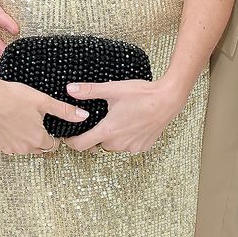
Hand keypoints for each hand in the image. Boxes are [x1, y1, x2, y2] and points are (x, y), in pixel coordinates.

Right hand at [0, 66, 87, 154]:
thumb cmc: (13, 96)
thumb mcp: (43, 101)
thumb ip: (64, 111)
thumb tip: (83, 116)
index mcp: (38, 138)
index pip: (52, 145)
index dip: (53, 137)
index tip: (49, 127)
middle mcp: (24, 148)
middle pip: (38, 148)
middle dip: (39, 138)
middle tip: (34, 121)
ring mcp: (9, 148)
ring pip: (22, 148)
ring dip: (24, 139)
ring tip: (20, 120)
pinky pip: (7, 146)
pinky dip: (9, 138)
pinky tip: (7, 124)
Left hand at [65, 77, 181, 154]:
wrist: (168, 100)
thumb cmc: (141, 94)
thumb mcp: (112, 89)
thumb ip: (89, 91)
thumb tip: (70, 89)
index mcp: (108, 131)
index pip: (81, 145)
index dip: (72, 142)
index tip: (69, 137)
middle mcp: (118, 143)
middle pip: (98, 143)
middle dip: (97, 134)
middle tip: (103, 118)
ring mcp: (131, 147)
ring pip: (114, 145)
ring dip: (113, 136)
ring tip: (120, 119)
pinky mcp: (142, 147)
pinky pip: (128, 146)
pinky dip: (127, 138)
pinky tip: (132, 124)